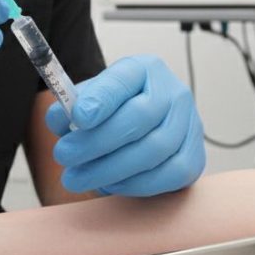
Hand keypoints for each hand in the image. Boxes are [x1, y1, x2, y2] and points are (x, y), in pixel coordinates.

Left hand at [45, 55, 205, 195]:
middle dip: (97, 141)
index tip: (77, 118)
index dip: (101, 99)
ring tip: (78, 177)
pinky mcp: (195, 157)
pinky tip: (110, 184)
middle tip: (64, 156)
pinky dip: (136, 184)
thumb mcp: (90, 98)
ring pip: (154, 149)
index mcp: (145, 69)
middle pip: (140, 117)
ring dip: (110, 168)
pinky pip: (170, 175)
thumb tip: (60, 118)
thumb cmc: (114, 113)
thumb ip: (71, 105)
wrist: (143, 130)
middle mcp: (173, 93)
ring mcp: (190, 125)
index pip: (124, 79)